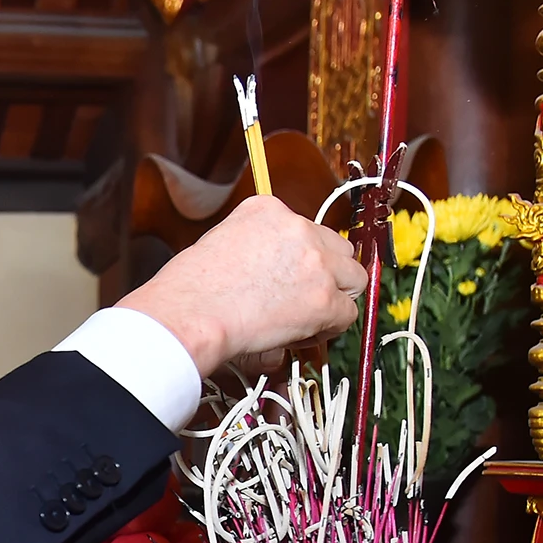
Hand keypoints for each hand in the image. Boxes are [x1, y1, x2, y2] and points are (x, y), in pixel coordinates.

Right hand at [117, 195, 365, 377]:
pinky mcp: (323, 299)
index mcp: (268, 209)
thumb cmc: (189, 290)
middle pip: (338, 249)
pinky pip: (347, 315)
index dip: (300, 259)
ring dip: (335, 298)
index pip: (305, 230)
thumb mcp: (219, 242)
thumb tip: (271, 274)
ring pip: (353, 279)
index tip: (287, 278)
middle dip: (325, 274)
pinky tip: (300, 334)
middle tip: (301, 298)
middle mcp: (297, 228)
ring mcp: (315, 262)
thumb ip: (255, 247)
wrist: (190, 314)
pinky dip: (329, 328)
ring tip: (305, 318)